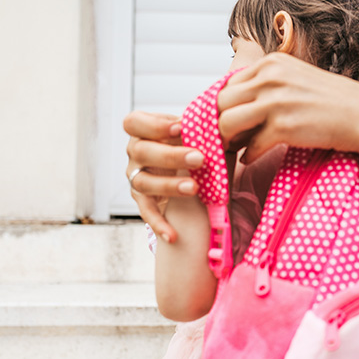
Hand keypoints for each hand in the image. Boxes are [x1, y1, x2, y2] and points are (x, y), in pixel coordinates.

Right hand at [124, 111, 204, 241]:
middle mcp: (135, 153)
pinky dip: (158, 224)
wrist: (189, 168)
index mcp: (144, 130)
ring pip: (142, 181)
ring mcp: (136, 176)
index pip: (134, 123)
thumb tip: (224, 125)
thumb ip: (204, 127)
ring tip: (194, 188)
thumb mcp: (196, 132)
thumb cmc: (193, 143)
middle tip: (199, 159)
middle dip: (171, 155)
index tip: (181, 128)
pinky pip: (147, 212)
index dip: (154, 125)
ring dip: (168, 185)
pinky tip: (172, 235)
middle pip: (142, 152)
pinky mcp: (143, 199)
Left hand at [217, 53, 358, 162]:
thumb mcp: (296, 78)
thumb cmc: (331, 101)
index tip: (231, 120)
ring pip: (228, 123)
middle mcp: (270, 78)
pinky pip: (250, 146)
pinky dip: (249, 155)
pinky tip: (253, 158)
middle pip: (222, 102)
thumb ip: (267, 83)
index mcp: (272, 63)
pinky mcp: (284, 127)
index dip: (226, 106)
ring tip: (237, 147)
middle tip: (229, 137)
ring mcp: (276, 102)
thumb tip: (235, 104)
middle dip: (222, 122)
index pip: (228, 83)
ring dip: (229, 140)